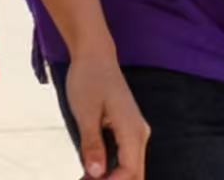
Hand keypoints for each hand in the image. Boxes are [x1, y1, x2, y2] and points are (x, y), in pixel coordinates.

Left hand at [64, 52, 147, 179]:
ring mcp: (135, 132)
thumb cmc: (88, 79)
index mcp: (132, 130)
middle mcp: (139, 133)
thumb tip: (96, 173)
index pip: (130, 170)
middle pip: (135, 173)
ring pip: (130, 167)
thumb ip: (92, 144)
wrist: (94, 55)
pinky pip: (124, 156)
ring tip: (84, 179)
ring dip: (111, 177)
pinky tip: (91, 172)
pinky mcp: (127, 130)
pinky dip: (110, 168)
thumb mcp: (85, 112)